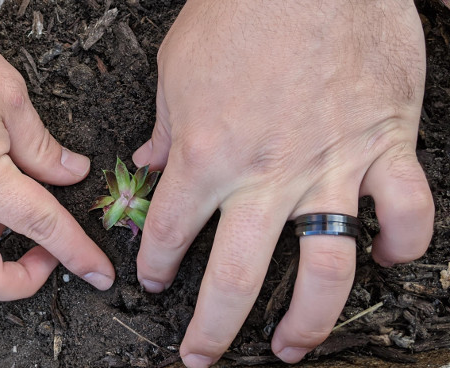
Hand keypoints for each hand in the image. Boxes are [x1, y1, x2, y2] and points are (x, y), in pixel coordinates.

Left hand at [133, 1, 432, 364]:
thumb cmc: (240, 10)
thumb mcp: (175, 68)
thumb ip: (164, 126)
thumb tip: (148, 160)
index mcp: (207, 155)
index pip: (171, 234)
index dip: (156, 266)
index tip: (153, 281)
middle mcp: (267, 175)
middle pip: (238, 278)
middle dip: (214, 329)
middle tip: (201, 355)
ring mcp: (331, 166)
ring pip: (326, 269)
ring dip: (309, 321)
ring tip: (292, 347)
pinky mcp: (385, 145)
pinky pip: (407, 211)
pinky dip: (404, 243)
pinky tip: (389, 260)